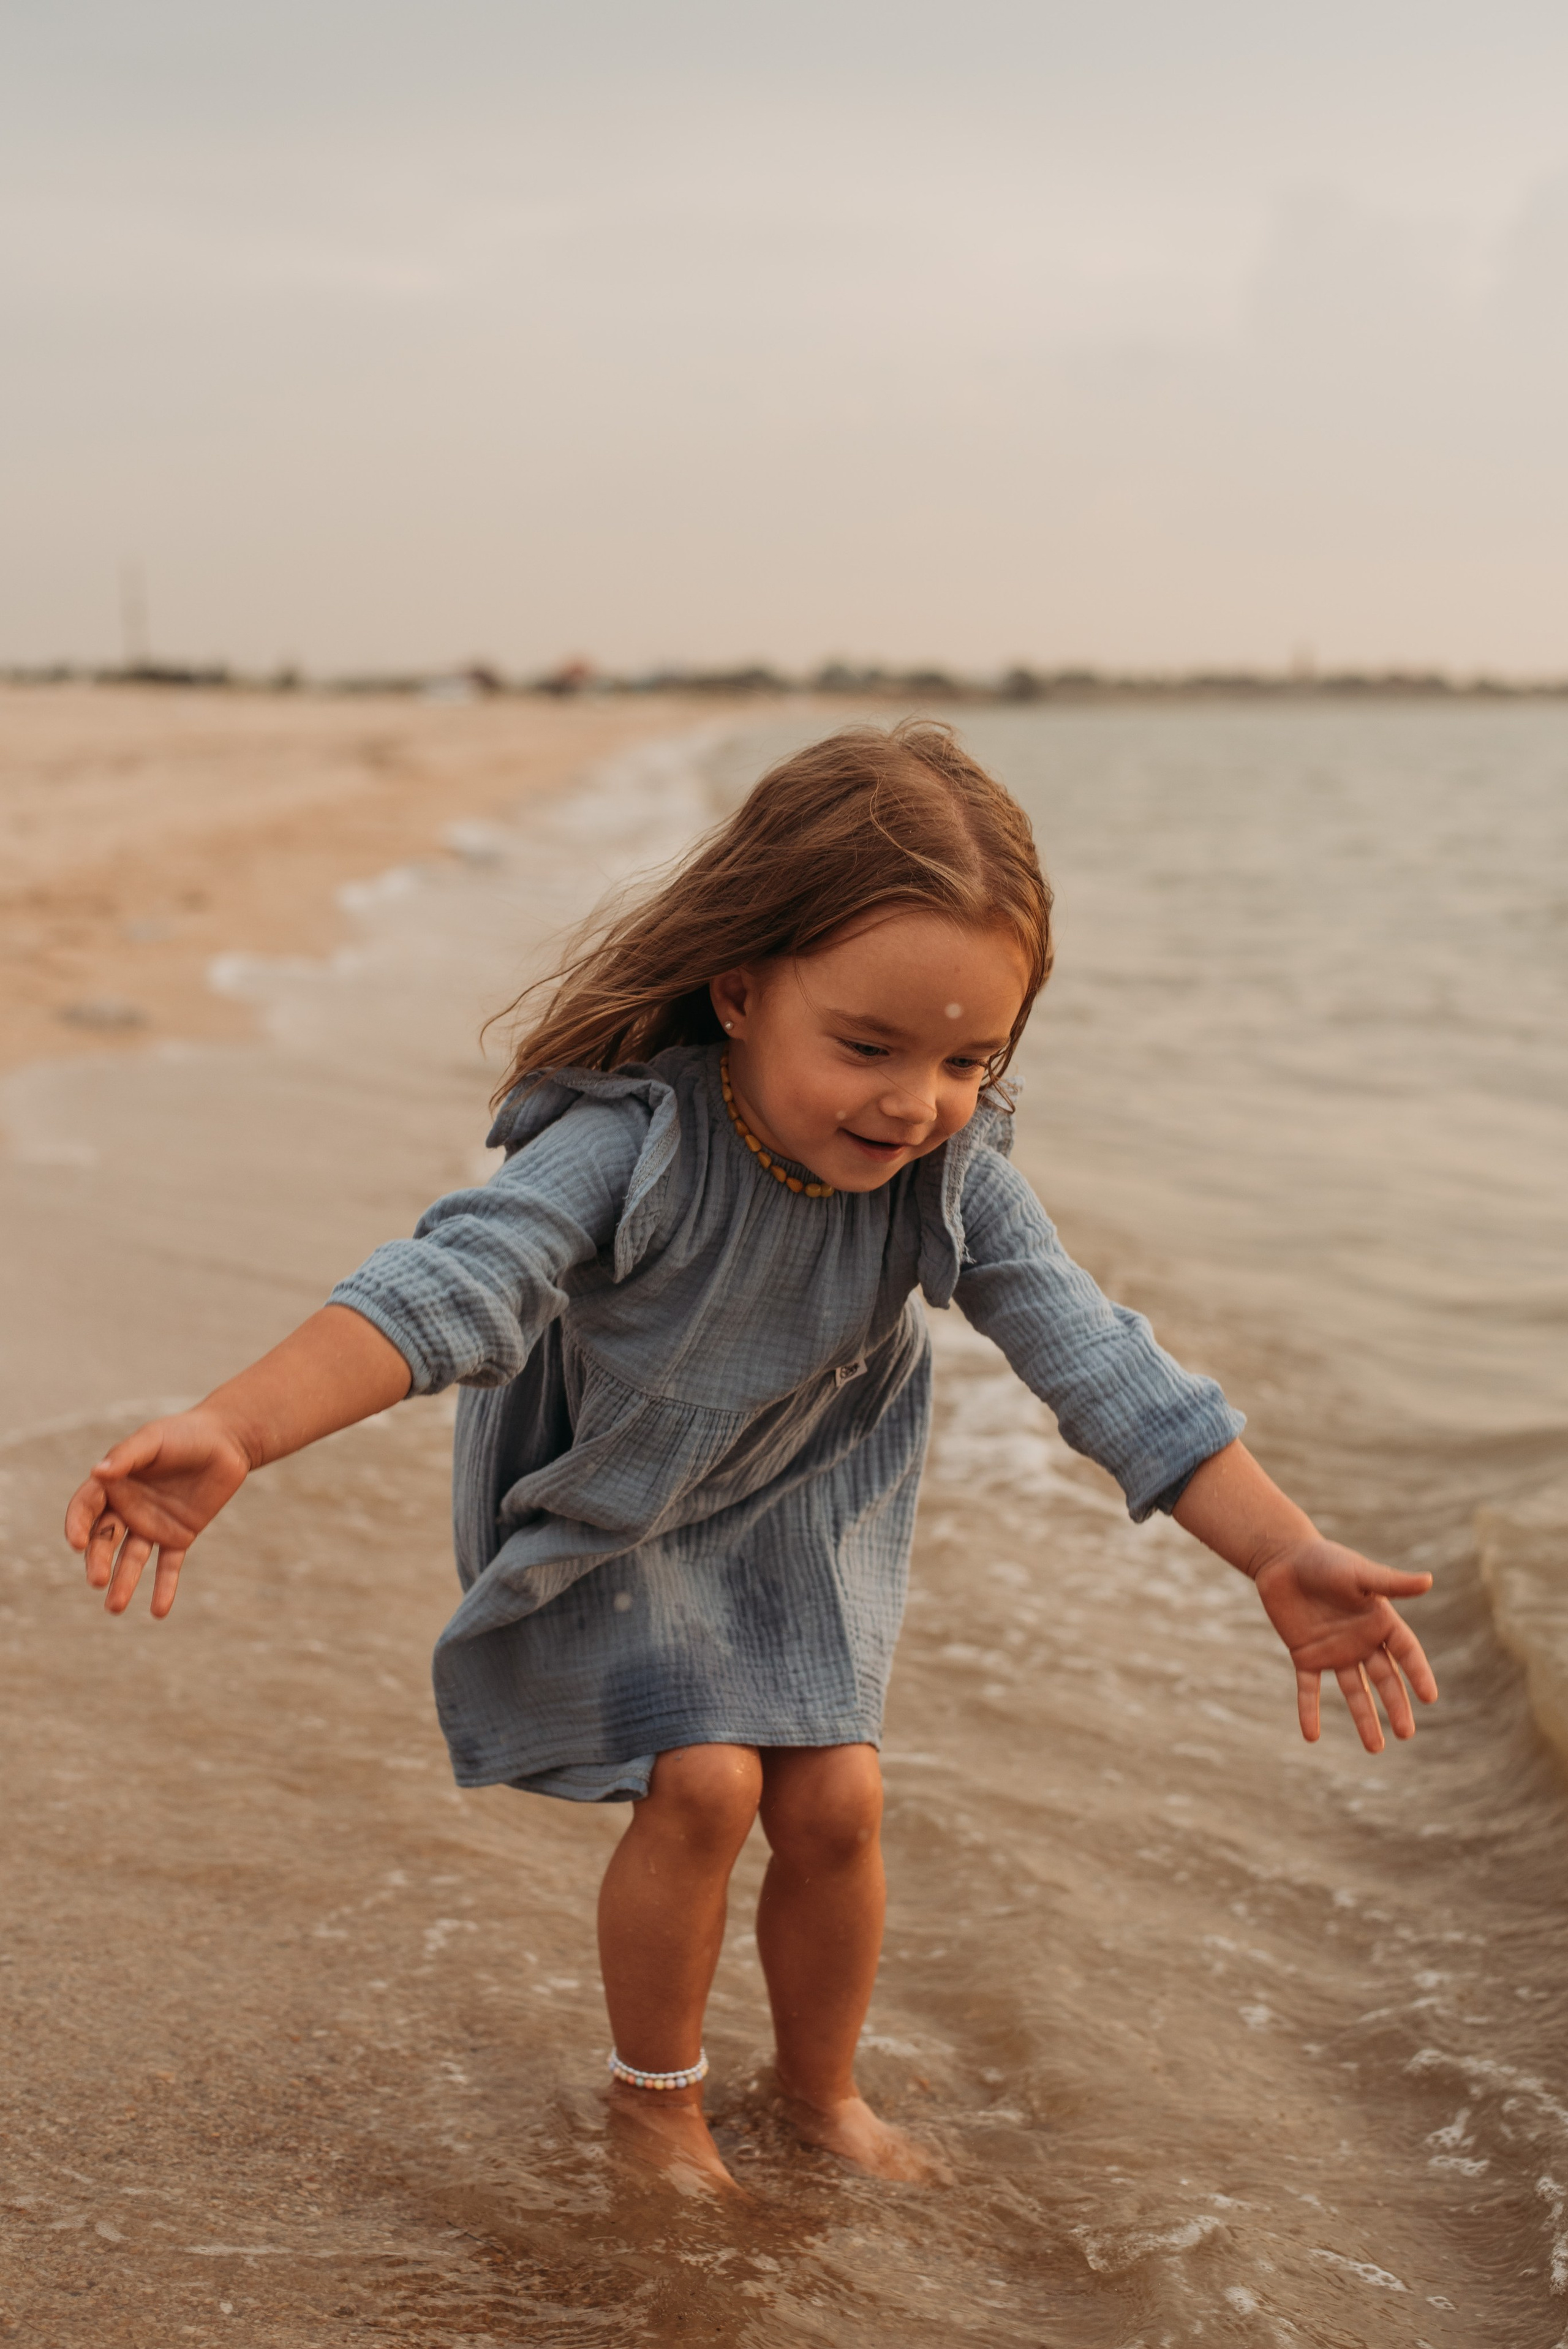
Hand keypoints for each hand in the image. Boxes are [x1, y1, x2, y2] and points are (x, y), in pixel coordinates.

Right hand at [64, 1409, 251, 1618]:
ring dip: (124, 1582)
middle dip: (98, 1561)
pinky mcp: (179, 1537)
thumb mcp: (154, 1440)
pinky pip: (169, 1565)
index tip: (75, 1542)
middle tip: (98, 1581)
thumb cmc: (184, 1434)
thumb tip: (97, 1473)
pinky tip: (158, 1612)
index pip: (86, 1508)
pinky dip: (164, 1588)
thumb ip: (127, 1456)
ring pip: (132, 1558)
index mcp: (113, 1485)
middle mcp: (127, 1509)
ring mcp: (152, 1525)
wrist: (227, 1442)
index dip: (77, 1525)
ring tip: (115, 1607)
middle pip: (105, 1540)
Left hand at [1252, 1537, 1438, 1753]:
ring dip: (1364, 1718)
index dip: (1418, 1673)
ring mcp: (1334, 1652)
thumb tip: (1428, 1580)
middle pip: (1385, 1679)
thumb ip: (1390, 1583)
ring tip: (1376, 1748)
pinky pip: (1309, 1689)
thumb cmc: (1325, 1560)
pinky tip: (1311, 1736)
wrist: (1284, 1559)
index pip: (1406, 1652)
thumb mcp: (1358, 1573)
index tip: (1430, 1697)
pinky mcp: (1305, 1657)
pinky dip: (1309, 1711)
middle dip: (1396, 1706)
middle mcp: (1362, 1642)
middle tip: (1407, 1734)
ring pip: (1354, 1691)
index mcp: (1380, 1621)